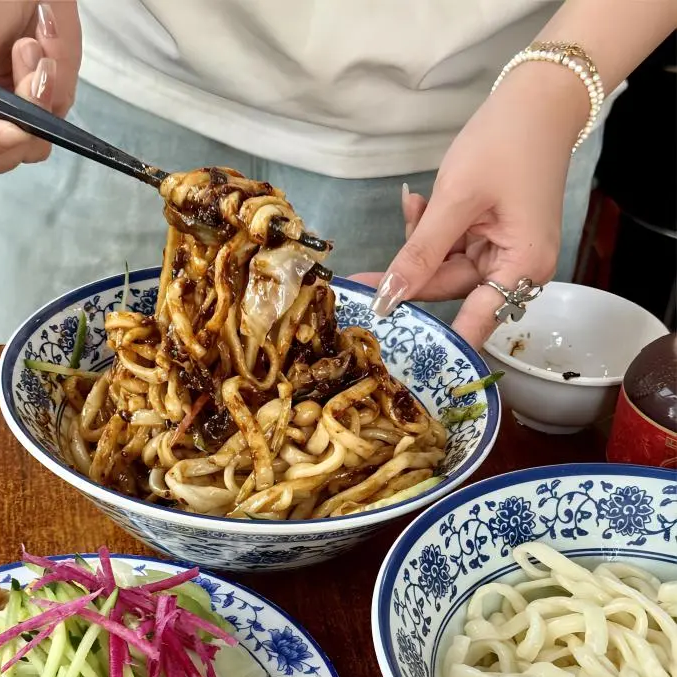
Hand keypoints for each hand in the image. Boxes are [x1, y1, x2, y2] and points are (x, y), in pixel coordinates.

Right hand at [0, 1, 80, 171]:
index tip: (12, 127)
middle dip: (20, 120)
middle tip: (31, 74)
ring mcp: (10, 110)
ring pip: (32, 143)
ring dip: (40, 96)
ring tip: (32, 46)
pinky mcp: (43, 104)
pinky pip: (57, 116)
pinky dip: (58, 82)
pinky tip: (44, 45)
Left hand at [352, 63, 587, 348]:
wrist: (539, 97)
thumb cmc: (506, 143)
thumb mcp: (455, 200)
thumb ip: (420, 254)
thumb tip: (388, 299)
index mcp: (523, 268)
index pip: (473, 324)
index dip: (431, 339)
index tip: (391, 354)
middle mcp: (519, 271)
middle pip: (449, 290)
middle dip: (412, 270)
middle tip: (361, 274)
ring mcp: (505, 254)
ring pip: (444, 268)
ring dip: (420, 242)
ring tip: (415, 203)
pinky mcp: (493, 238)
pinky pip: (451, 248)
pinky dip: (432, 231)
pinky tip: (421, 202)